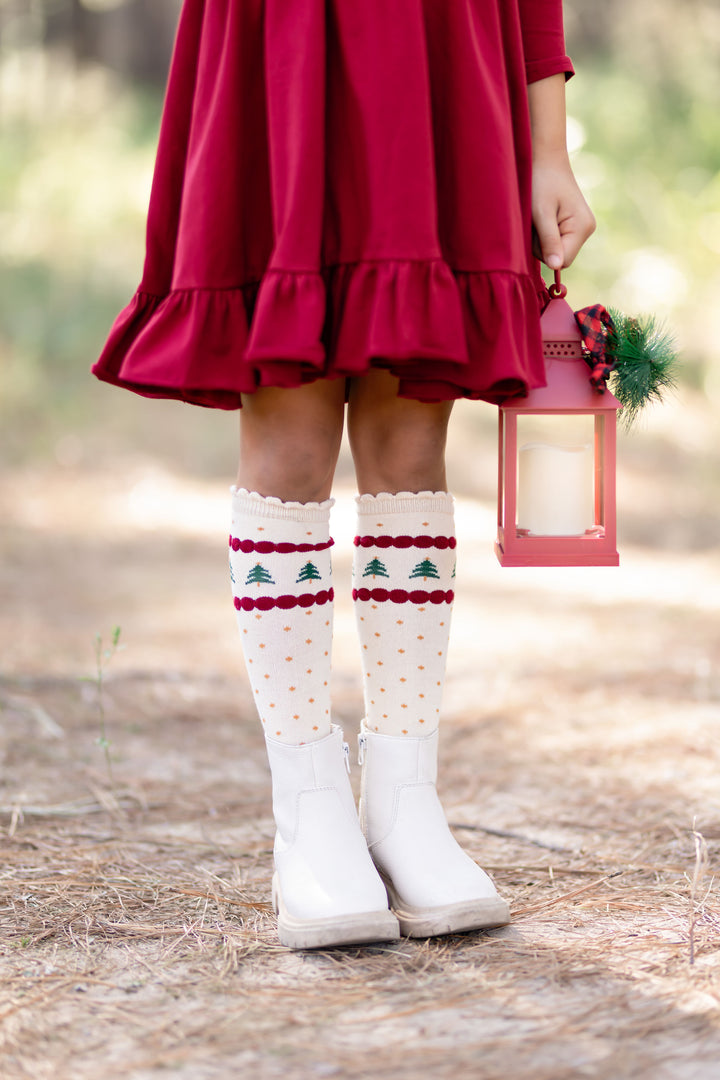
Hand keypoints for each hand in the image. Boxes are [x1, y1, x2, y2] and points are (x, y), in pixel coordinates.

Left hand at [531, 151, 595, 270]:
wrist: (545, 160)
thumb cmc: (541, 182)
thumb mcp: (541, 213)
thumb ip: (549, 240)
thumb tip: (556, 267)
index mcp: (583, 227)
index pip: (563, 261)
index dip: (545, 253)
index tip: (536, 232)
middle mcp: (586, 230)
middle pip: (559, 258)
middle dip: (542, 246)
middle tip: (536, 221)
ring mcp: (580, 228)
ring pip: (554, 251)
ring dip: (540, 239)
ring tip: (539, 215)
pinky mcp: (572, 226)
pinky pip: (555, 241)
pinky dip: (543, 233)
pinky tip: (543, 216)